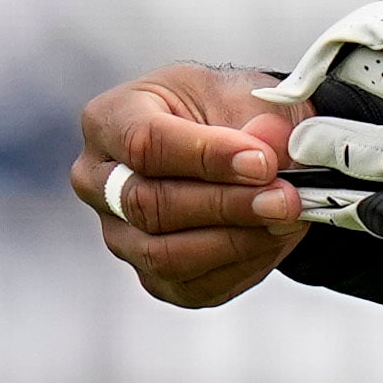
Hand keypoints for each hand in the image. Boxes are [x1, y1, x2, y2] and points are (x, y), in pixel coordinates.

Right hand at [72, 61, 309, 307]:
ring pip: (165, 255)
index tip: (262, 161)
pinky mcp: (151, 276)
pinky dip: (240, 265)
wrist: (239, 148)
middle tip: (284, 197)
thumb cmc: (226, 113)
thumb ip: (256, 125)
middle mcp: (98, 181)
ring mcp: (120, 234)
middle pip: (149, 205)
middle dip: (225, 204)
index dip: (206, 156)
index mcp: (109, 119)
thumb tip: (269, 154)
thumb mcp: (242, 95)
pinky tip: (271, 239)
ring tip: (285, 218)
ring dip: (236, 240)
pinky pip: (192, 286)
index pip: (143, 143)